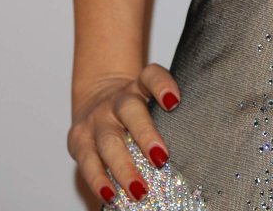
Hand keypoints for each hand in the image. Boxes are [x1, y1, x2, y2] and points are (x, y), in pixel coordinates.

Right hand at [67, 63, 180, 204]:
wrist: (97, 98)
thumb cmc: (134, 108)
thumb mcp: (149, 102)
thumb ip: (167, 119)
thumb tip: (194, 153)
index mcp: (139, 86)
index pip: (151, 76)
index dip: (162, 86)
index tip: (174, 101)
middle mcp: (117, 99)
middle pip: (130, 111)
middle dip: (145, 136)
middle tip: (161, 158)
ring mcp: (96, 119)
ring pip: (108, 141)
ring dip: (123, 167)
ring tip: (139, 189)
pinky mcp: (79, 140)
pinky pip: (87, 162)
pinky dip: (98, 180)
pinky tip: (110, 195)